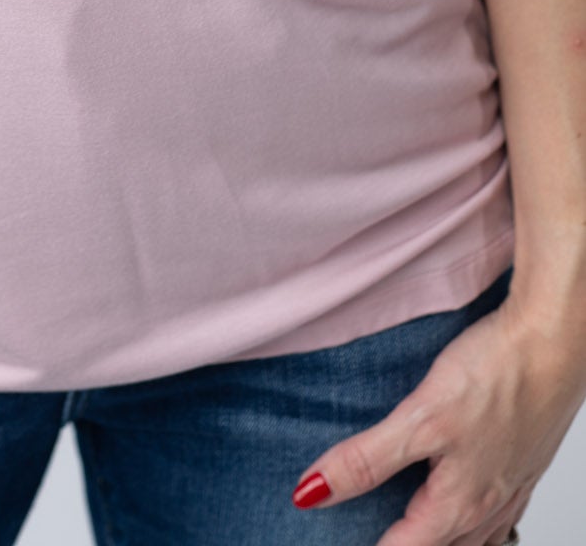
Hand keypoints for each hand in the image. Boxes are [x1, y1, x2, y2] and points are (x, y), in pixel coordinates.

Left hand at [289, 295, 585, 543]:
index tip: (338, 538)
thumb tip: (312, 493)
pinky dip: (473, 517)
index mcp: (457, 502)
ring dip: (441, 538)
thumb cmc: (497, 375)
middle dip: (407, 544)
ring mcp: (509, 482)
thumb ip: (366, 459)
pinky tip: (465, 500)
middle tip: (375, 532)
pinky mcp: (523, 457)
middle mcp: (486, 502)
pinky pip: (496, 508)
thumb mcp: (419, 418)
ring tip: (414, 530)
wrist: (555, 341)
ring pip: (472, 534)